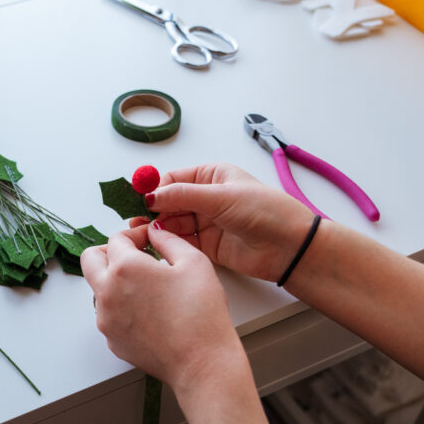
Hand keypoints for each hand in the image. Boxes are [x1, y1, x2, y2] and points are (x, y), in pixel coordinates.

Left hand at [81, 223, 246, 394]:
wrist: (202, 363)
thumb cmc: (201, 315)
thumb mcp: (194, 262)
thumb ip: (168, 239)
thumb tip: (155, 233)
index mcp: (124, 268)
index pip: (117, 239)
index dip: (135, 235)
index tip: (149, 240)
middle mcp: (107, 292)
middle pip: (91, 260)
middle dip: (109, 252)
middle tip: (134, 256)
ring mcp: (106, 319)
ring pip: (98, 289)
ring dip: (115, 280)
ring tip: (147, 286)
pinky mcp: (112, 339)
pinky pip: (109, 314)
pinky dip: (122, 306)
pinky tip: (149, 312)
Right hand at [134, 164, 314, 281]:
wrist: (289, 247)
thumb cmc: (265, 211)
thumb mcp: (221, 197)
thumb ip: (183, 195)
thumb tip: (151, 196)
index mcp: (211, 176)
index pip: (173, 179)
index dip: (154, 188)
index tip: (139, 197)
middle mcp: (206, 198)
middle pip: (169, 202)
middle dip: (151, 209)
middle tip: (134, 218)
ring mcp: (205, 222)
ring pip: (172, 222)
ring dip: (156, 227)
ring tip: (140, 232)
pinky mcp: (206, 245)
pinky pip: (180, 241)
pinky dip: (167, 243)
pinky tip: (155, 243)